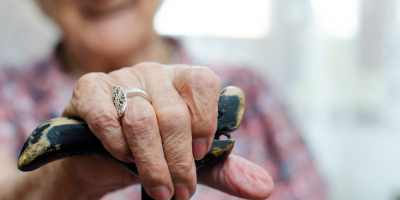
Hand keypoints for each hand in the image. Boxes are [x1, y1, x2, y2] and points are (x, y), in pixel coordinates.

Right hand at [59, 62, 272, 199]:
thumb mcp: (194, 161)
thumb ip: (226, 169)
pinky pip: (107, 117)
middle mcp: (154, 73)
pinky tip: (123, 157)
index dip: (205, 121)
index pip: (203, 83)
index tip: (200, 155)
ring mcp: (121, 78)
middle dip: (179, 160)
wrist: (105, 156)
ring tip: (160, 190)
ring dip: (152, 163)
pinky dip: (117, 144)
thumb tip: (264, 188)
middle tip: (180, 191)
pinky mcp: (89, 90)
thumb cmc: (156, 151)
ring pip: (142, 119)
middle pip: (173, 112)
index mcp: (183, 79)